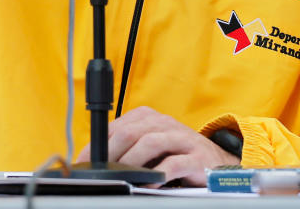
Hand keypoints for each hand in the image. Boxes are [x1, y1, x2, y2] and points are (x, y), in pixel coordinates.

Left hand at [76, 106, 238, 186]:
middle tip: (101, 172)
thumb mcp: (149, 146)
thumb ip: (127, 148)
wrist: (215, 162)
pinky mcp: (196, 157)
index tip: (84, 163)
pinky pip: (174, 163)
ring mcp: (181, 138)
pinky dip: (159, 174)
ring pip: (150, 143)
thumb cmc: (175, 155)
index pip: (115, 127)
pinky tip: (149, 183)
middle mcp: (163, 122)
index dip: (96, 146)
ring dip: (131, 161)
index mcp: (147, 117)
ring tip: (121, 176)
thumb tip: (97, 162)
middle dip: (110, 154)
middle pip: (130, 132)